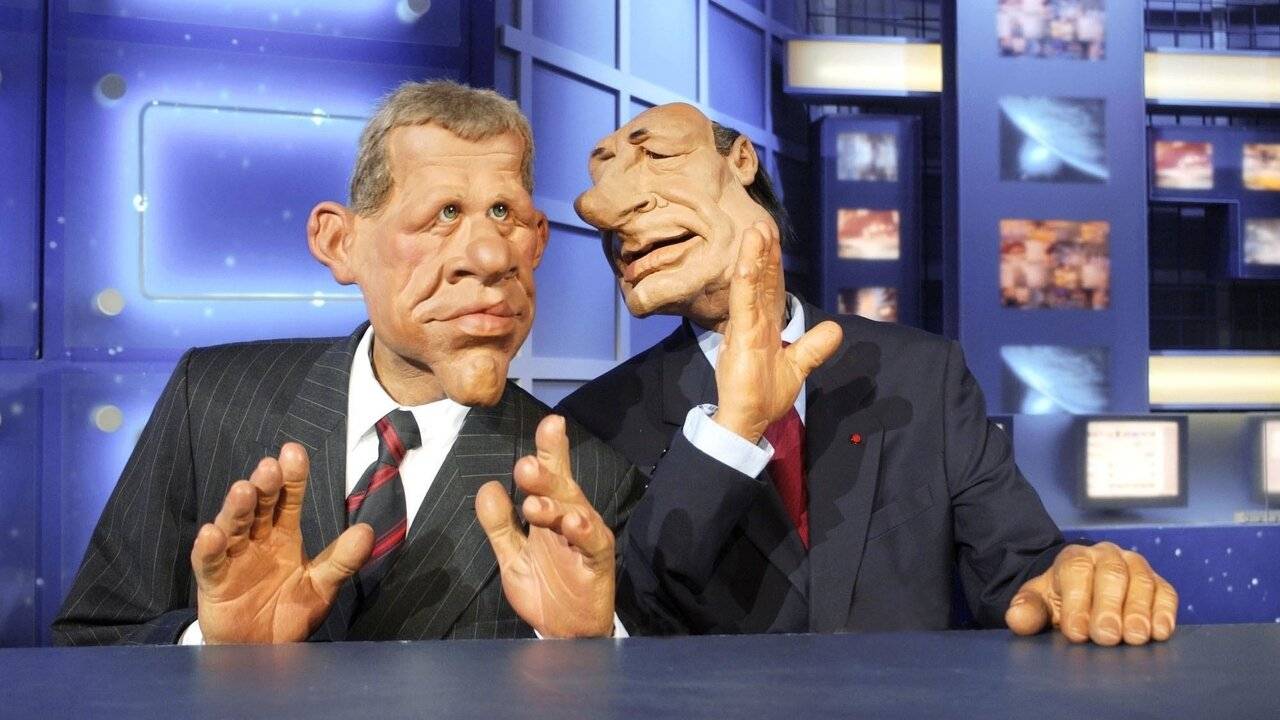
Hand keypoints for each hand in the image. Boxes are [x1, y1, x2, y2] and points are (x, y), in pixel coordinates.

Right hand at [190, 443, 373, 643]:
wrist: (263, 653)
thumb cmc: (290, 612)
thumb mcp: (322, 586)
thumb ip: (342, 561)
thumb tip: (367, 531)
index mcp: (284, 535)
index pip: (288, 499)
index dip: (292, 478)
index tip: (294, 452)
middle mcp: (257, 540)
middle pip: (260, 506)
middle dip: (265, 485)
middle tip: (271, 466)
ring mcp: (233, 558)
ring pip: (233, 526)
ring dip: (236, 508)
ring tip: (244, 489)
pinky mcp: (213, 581)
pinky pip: (208, 562)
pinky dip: (208, 548)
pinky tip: (212, 533)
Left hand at [475, 415, 615, 637]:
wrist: (566, 633)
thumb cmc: (545, 588)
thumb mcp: (512, 556)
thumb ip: (499, 525)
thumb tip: (487, 487)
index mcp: (550, 512)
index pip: (549, 475)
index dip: (550, 448)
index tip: (550, 422)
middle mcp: (570, 518)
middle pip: (561, 487)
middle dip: (547, 473)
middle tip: (526, 467)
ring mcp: (586, 539)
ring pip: (575, 511)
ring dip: (555, 505)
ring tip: (533, 505)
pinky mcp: (598, 562)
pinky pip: (592, 543)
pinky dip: (582, 532)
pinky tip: (572, 523)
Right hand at [713, 221, 842, 441]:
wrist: (747, 420)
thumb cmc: (763, 396)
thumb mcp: (797, 367)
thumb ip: (814, 347)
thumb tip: (837, 329)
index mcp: (766, 326)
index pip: (772, 287)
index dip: (773, 262)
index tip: (773, 237)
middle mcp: (754, 322)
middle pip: (762, 280)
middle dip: (763, 251)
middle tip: (763, 222)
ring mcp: (746, 328)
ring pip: (750, 285)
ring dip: (753, 257)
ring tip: (756, 230)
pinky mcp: (740, 339)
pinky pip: (743, 306)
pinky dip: (745, 283)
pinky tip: (746, 263)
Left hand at [1006, 542, 1177, 645]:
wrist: (1084, 594)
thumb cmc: (1061, 600)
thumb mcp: (1039, 603)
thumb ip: (1027, 610)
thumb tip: (1015, 618)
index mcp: (1075, 557)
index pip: (1076, 570)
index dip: (1077, 601)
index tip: (1076, 633)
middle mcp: (1108, 556)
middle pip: (1112, 574)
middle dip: (1109, 607)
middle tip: (1107, 637)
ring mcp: (1136, 567)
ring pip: (1141, 582)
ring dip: (1139, 611)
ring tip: (1134, 638)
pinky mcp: (1159, 584)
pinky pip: (1166, 593)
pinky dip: (1165, 612)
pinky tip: (1160, 632)